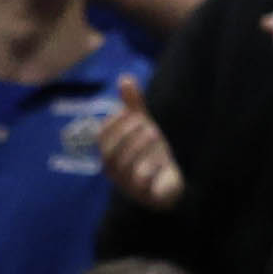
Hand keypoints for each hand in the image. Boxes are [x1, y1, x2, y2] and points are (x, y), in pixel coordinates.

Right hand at [99, 74, 183, 209]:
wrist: (170, 183)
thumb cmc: (151, 152)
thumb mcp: (143, 125)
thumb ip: (133, 105)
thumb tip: (125, 78)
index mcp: (108, 153)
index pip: (102, 135)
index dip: (116, 122)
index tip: (135, 114)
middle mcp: (113, 170)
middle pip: (110, 151)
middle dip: (129, 134)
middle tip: (149, 125)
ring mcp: (126, 185)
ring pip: (126, 166)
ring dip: (141, 147)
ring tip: (156, 135)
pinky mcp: (144, 195)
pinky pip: (141, 182)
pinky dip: (151, 168)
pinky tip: (162, 161)